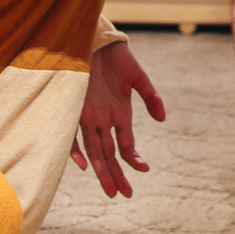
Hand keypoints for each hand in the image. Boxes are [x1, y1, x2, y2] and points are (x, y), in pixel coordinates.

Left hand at [69, 41, 163, 198]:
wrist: (94, 39)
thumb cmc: (117, 57)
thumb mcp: (138, 77)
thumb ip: (151, 97)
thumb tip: (162, 119)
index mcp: (119, 113)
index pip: (125, 145)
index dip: (133, 159)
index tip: (143, 169)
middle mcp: (102, 119)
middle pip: (109, 154)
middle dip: (116, 175)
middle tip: (124, 194)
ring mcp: (87, 115)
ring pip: (94, 150)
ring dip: (101, 170)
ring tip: (110, 190)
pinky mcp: (72, 107)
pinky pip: (72, 134)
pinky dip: (76, 150)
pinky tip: (83, 164)